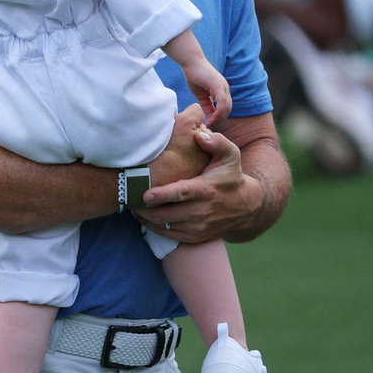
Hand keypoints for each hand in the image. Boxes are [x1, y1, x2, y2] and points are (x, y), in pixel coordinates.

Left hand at [133, 126, 251, 244]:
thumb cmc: (230, 176)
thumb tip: (200, 134)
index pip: (181, 194)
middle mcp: (202, 211)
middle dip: (144, 208)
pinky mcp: (195, 238)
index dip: (162, 195)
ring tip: (131, 205)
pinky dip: (152, 227)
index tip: (145, 194)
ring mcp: (198, 227)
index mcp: (207, 190)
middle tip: (128, 197)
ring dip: (145, 218)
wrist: (245, 207)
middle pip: (167, 213)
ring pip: (164, 226)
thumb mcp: (230, 156)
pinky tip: (143, 216)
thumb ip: (217, 142)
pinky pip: (168, 235)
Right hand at [183, 61, 231, 126]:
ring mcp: (223, 87)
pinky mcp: (218, 86)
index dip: (219, 117)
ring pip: (226, 107)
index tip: (210, 124)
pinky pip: (222, 102)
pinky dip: (217, 112)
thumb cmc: (194, 75)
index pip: (225, 107)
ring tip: (210, 123)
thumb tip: (209, 117)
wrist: (191, 62)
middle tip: (210, 125)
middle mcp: (225, 89)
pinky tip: (210, 118)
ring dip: (219, 118)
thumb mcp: (201, 95)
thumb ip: (206, 105)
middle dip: (220, 119)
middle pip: (228, 109)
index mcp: (222, 90)